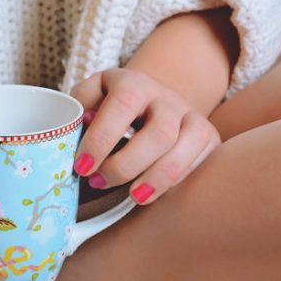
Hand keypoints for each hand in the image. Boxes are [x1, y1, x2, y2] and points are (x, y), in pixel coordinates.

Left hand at [70, 68, 220, 203]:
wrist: (149, 102)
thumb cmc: (108, 110)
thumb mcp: (88, 101)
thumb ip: (77, 113)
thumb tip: (73, 132)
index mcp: (133, 83)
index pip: (123, 104)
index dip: (102, 138)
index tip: (81, 167)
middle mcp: (167, 97)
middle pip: (160, 133)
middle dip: (127, 165)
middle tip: (99, 182)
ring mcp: (191, 116)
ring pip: (187, 146)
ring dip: (159, 178)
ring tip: (133, 197)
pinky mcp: (208, 137)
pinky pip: (202, 161)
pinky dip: (177, 182)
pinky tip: (153, 194)